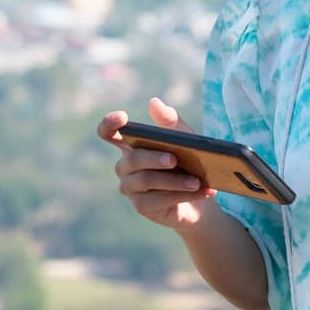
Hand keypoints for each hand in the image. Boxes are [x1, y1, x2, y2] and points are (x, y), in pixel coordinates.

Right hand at [96, 96, 216, 230]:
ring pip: (146, 180)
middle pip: (133, 159)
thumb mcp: (184, 138)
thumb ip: (170, 121)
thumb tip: (153, 103)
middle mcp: (125, 166)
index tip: (123, 117)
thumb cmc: (187, 162)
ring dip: (174, 180)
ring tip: (196, 181)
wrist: (199, 195)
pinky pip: (158, 200)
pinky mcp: (142, 207)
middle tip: (175, 159)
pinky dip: (181, 195)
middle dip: (154, 158)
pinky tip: (200, 192)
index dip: (110, 124)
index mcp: (130, 145)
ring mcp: (131, 188)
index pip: (109, 133)